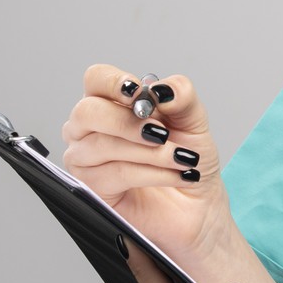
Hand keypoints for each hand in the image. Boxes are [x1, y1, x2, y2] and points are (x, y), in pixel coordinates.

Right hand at [59, 65, 229, 266]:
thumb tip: (163, 88)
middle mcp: (90, 129)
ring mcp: (86, 159)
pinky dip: (152, 173)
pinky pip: (115, 174)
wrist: (197, 204)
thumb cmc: (187, 159)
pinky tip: (175, 174)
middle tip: (160, 133)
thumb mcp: (193, 122)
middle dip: (127, 122)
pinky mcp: (93, 189)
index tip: (138, 93)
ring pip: (103, 145)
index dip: (113, 82)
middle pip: (87, 112)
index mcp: (112, 103)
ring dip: (150, 152)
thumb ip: (181, 96)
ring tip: (181, 159)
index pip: (96, 79)